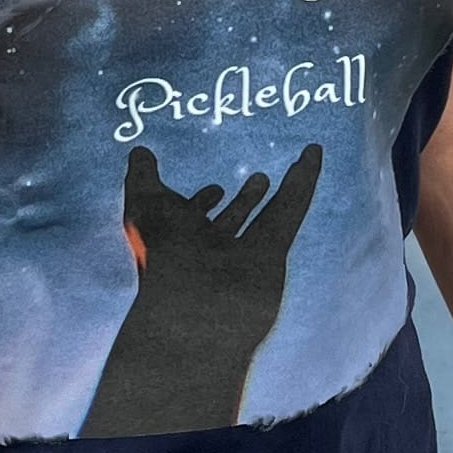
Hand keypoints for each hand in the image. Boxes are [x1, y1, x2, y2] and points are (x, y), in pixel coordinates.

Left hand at [84, 142, 325, 437]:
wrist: (195, 301)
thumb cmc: (164, 254)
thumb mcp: (143, 204)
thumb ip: (141, 175)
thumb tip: (139, 150)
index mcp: (180, 242)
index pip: (193, 220)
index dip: (201, 204)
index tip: (214, 191)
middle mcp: (213, 249)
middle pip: (233, 222)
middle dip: (244, 202)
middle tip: (258, 179)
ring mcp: (244, 254)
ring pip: (267, 215)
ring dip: (282, 188)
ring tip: (301, 160)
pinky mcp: (273, 253)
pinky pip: (290, 210)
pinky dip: (304, 181)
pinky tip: (313, 155)